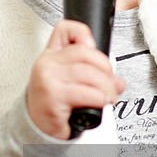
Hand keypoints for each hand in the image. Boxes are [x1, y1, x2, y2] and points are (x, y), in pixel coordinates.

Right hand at [27, 20, 124, 139]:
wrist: (39, 126)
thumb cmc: (54, 102)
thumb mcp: (70, 81)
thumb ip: (93, 74)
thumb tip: (117, 81)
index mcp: (51, 55)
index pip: (65, 30)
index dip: (82, 33)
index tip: (94, 46)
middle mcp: (47, 64)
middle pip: (86, 53)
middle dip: (106, 69)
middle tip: (110, 83)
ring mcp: (48, 79)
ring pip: (89, 74)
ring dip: (106, 87)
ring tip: (108, 97)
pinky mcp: (54, 97)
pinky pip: (87, 94)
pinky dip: (100, 99)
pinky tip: (100, 103)